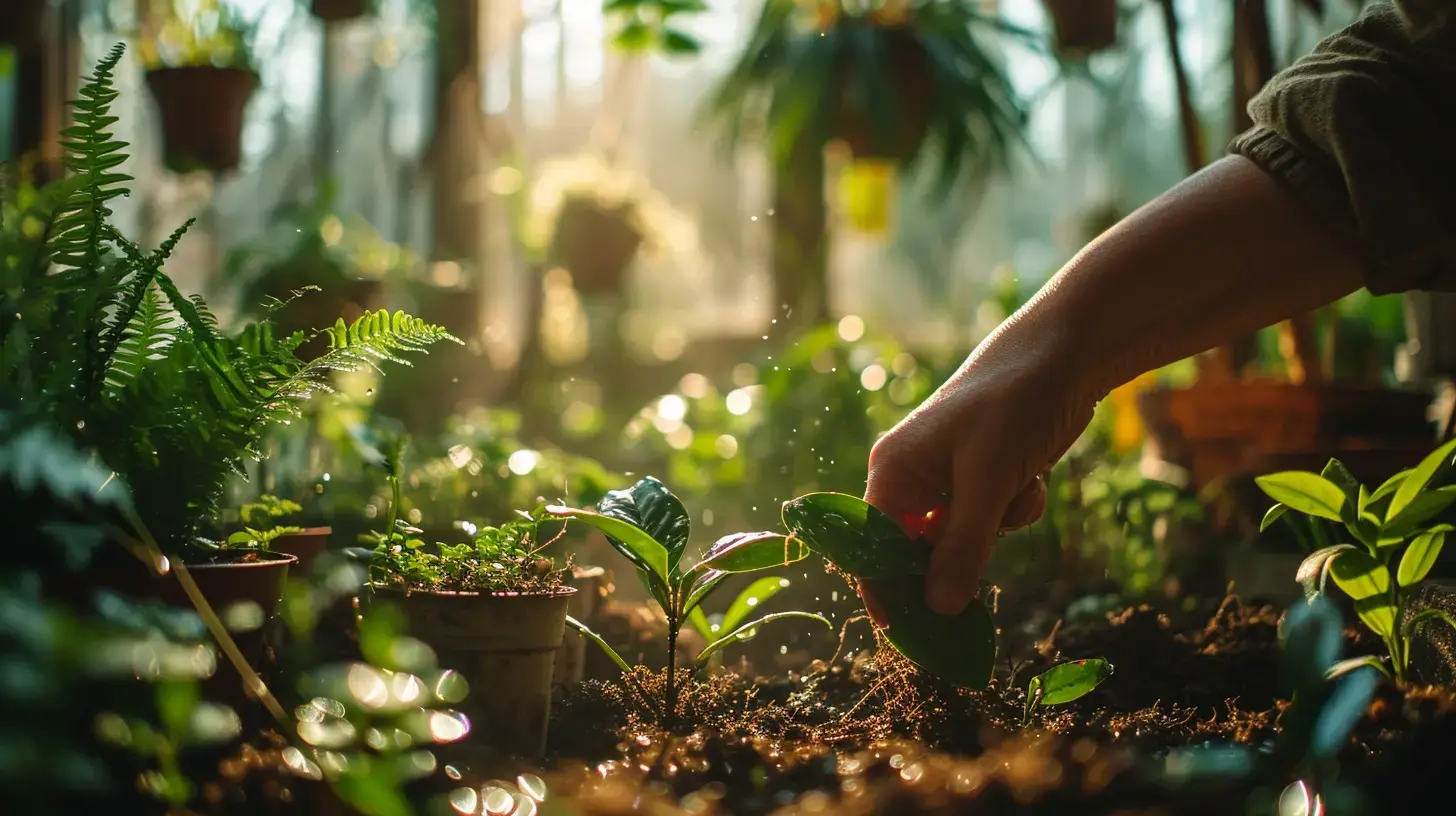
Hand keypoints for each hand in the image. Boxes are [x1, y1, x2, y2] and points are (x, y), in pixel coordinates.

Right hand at [861, 318, 1097, 620]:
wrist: (1064, 356)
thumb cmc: (1012, 406)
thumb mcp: (988, 482)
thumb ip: (962, 547)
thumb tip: (939, 609)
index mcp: (893, 470)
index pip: (873, 546)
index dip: (887, 591)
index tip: (910, 636)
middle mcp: (912, 477)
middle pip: (918, 550)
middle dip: (957, 559)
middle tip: (978, 595)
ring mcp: (949, 478)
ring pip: (964, 537)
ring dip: (997, 527)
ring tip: (1019, 488)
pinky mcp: (984, 477)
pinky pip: (992, 519)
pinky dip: (1015, 508)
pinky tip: (1033, 478)